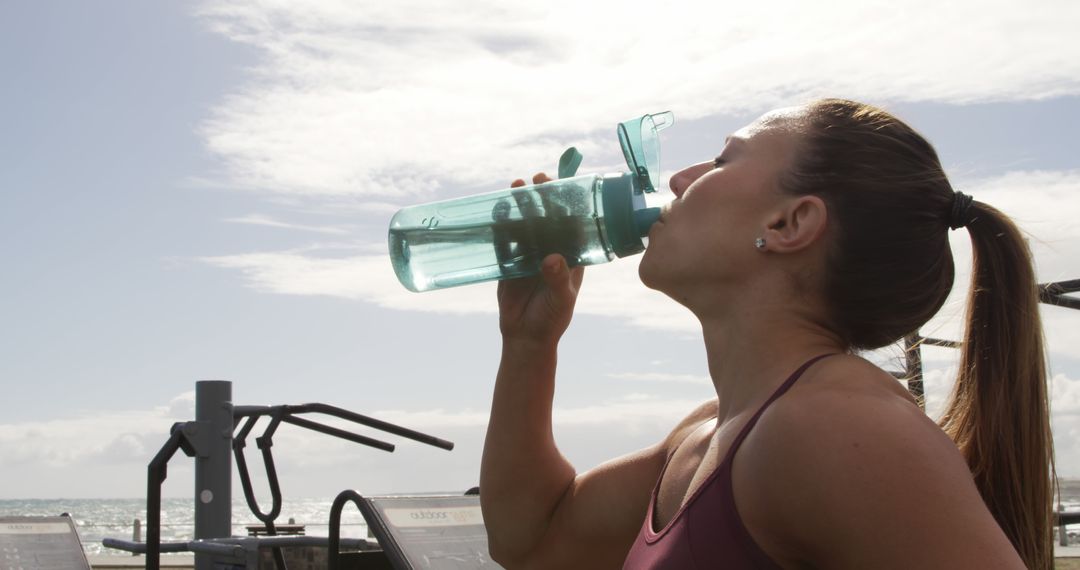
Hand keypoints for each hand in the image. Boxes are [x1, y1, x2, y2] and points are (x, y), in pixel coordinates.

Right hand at [497, 173, 584, 344]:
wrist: (525, 338)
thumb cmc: (552, 319)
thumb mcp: (561, 300)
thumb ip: (559, 279)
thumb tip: (553, 258)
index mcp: (572, 255)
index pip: (573, 223)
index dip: (569, 203)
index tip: (564, 185)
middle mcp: (551, 249)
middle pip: (548, 217)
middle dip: (543, 197)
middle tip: (538, 179)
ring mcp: (529, 254)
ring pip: (526, 224)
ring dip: (521, 206)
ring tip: (516, 186)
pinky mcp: (509, 262)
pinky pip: (504, 240)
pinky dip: (501, 225)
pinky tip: (498, 211)